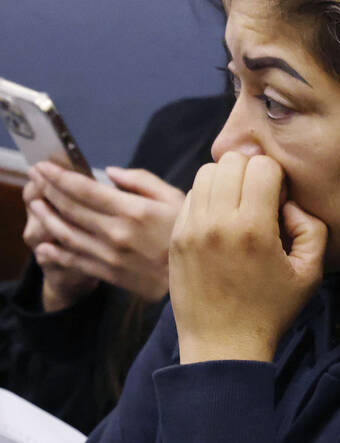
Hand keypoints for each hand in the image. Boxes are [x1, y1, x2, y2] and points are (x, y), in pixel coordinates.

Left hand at [25, 161, 184, 301]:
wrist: (201, 277)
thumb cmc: (188, 232)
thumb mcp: (176, 198)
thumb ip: (142, 181)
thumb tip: (109, 173)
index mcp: (133, 210)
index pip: (85, 189)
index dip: (59, 176)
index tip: (44, 165)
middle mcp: (116, 232)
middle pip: (70, 208)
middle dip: (48, 190)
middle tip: (35, 177)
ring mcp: (109, 255)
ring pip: (66, 233)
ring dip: (45, 216)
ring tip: (35, 203)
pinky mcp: (109, 273)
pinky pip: (74, 261)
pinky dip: (55, 252)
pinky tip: (44, 244)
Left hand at [169, 152, 326, 363]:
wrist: (223, 346)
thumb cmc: (271, 310)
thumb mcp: (310, 272)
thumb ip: (313, 227)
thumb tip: (289, 203)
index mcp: (253, 230)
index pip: (263, 166)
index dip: (278, 178)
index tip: (281, 203)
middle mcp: (217, 223)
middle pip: (233, 161)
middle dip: (252, 173)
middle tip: (260, 201)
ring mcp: (190, 229)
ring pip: (207, 172)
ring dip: (227, 181)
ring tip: (239, 208)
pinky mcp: (175, 238)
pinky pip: (191, 195)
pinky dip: (208, 199)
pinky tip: (221, 223)